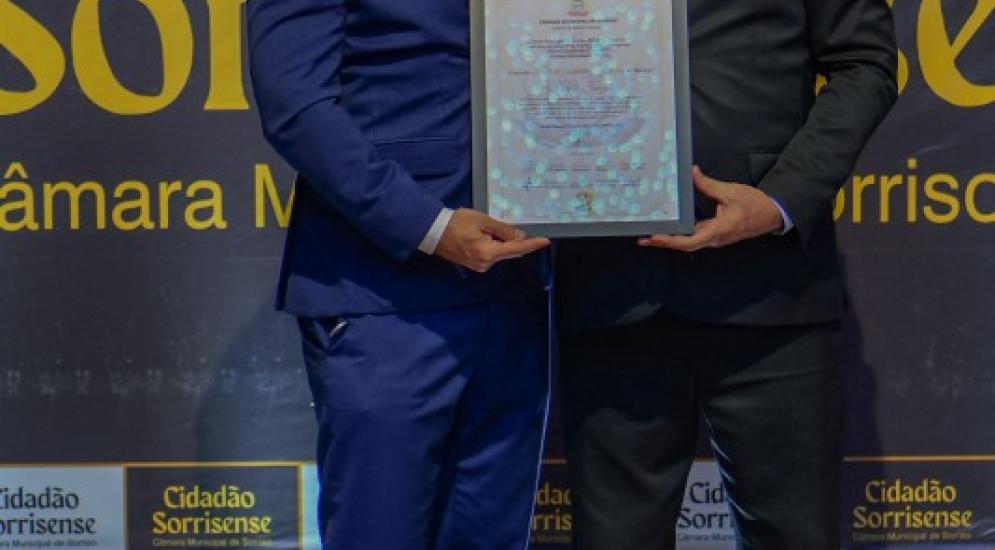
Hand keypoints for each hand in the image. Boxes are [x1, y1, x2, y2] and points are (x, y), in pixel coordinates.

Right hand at [435, 208, 549, 272]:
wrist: (433, 232)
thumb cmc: (456, 223)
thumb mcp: (483, 220)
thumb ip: (503, 230)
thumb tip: (520, 237)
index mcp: (488, 252)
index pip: (517, 249)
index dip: (532, 244)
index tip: (545, 241)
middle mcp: (486, 263)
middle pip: (510, 253)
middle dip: (520, 243)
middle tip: (530, 233)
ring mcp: (480, 266)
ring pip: (501, 254)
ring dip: (505, 243)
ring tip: (494, 229)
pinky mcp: (475, 264)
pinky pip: (492, 255)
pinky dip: (496, 246)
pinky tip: (490, 236)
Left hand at [638, 166, 783, 251]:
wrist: (772, 214)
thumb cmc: (754, 204)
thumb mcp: (730, 191)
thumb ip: (708, 185)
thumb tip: (692, 172)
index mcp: (717, 231)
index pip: (688, 242)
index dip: (669, 241)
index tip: (653, 237)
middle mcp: (713, 239)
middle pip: (684, 244)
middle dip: (663, 242)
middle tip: (643, 237)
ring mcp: (714, 238)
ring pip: (689, 242)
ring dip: (670, 239)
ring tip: (651, 233)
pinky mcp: (715, 233)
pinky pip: (695, 236)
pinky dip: (681, 233)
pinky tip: (671, 226)